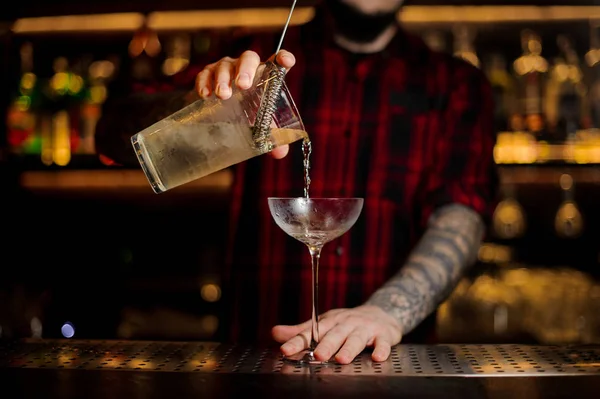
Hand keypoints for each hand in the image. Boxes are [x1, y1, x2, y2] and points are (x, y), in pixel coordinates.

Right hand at [195, 50, 296, 158]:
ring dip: (223, 79)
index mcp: (264, 76)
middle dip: (246, 70)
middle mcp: (246, 68)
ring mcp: (226, 69)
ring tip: (223, 96)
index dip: (283, 57)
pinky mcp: (208, 74)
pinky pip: (205, 74)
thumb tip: (280, 153)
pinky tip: (205, 95)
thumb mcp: (258, 124)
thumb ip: (270, 136)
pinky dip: (204, 82)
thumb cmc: (243, 114)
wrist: (216, 114)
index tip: (286, 61)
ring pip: (225, 65)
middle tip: (243, 85)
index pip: (276, 61)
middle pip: (249, 58)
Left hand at [271, 305, 402, 364]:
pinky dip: (381, 349)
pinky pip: (382, 343)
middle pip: (334, 335)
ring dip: (349, 348)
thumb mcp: (323, 324)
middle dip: (326, 345)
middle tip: (318, 356)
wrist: (380, 314)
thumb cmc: (347, 323)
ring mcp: (364, 329)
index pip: (310, 332)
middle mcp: (345, 324)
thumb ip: (301, 331)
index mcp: (328, 322)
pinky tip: (377, 358)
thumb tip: (275, 333)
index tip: (285, 350)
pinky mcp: (382, 335)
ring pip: (356, 339)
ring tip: (342, 359)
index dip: (297, 341)